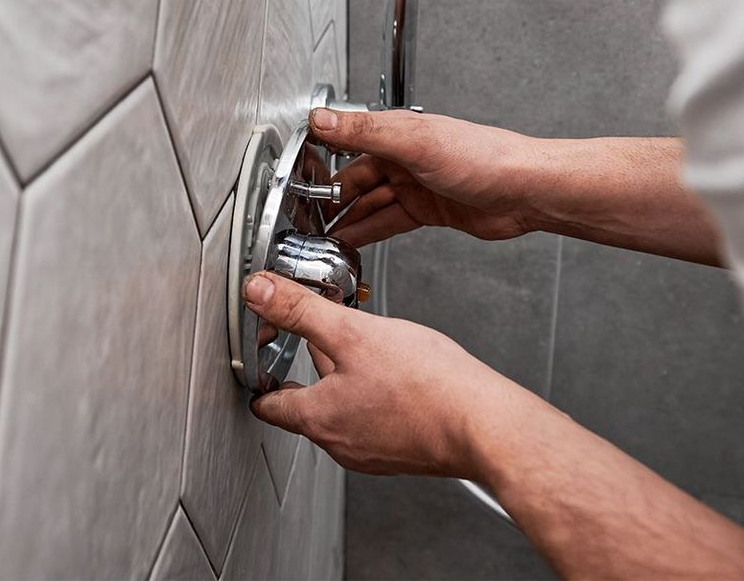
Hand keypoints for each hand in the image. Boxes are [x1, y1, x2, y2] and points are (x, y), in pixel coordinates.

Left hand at [243, 270, 523, 478]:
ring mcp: (373, 452)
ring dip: (347, 376)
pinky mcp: (403, 450)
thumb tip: (259, 292)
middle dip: (312, 364)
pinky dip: (376, 393)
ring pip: (345, 407)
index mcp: (318, 418)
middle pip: (308, 401)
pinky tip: (398, 372)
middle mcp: (341, 443)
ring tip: (365, 346)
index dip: (261, 375)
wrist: (484, 424)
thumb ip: (301, 311)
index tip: (261, 357)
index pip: (268, 405)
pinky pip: (376, 417)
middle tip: (320, 332)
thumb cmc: (427, 387)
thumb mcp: (353, 333)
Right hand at [310, 107, 542, 246]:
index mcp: (397, 133)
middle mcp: (404, 157)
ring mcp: (416, 184)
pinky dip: (369, 231)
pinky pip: (389, 221)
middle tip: (305, 219)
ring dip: (347, 220)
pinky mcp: (429, 210)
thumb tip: (322, 119)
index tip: (296, 178)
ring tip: (322, 237)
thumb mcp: (416, 142)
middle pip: (354, 180)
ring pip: (370, 203)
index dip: (320, 161)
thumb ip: (366, 132)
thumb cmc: (485, 157)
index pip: (346, 143)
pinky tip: (353, 241)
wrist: (526, 190)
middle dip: (330, 200)